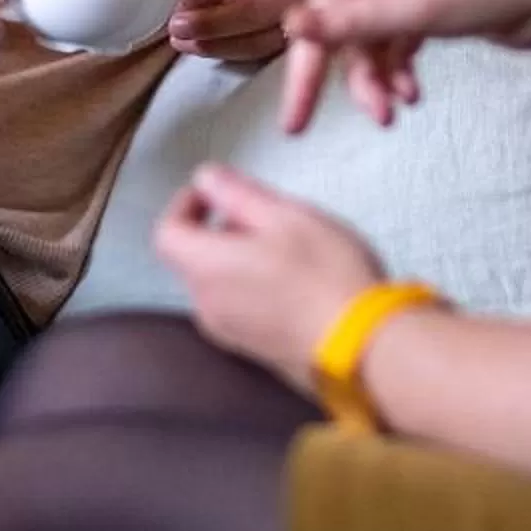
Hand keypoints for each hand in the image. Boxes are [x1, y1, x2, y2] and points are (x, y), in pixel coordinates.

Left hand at [154, 164, 385, 392]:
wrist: (363, 348)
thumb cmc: (325, 273)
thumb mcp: (285, 216)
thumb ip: (238, 194)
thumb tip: (205, 177)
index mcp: (206, 267)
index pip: (167, 233)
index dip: (184, 206)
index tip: (214, 192)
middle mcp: (207, 305)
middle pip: (194, 259)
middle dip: (219, 230)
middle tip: (264, 214)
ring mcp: (230, 334)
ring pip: (218, 284)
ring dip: (239, 259)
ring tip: (288, 248)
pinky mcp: (255, 352)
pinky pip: (239, 309)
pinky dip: (253, 287)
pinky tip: (296, 283)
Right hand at [199, 0, 530, 132]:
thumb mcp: (410, 6)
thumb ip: (347, 20)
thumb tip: (290, 23)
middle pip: (319, 20)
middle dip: (311, 74)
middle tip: (294, 125)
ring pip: (358, 42)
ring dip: (367, 81)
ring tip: (389, 113)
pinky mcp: (421, 8)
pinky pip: (388, 46)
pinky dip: (394, 74)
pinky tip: (411, 97)